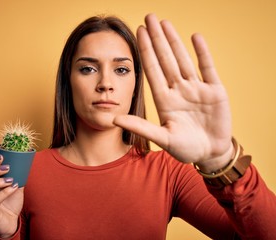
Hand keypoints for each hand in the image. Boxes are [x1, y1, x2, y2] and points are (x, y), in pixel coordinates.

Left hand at [114, 13, 232, 170]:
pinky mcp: (215, 90)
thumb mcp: (162, 138)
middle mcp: (178, 90)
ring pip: (183, 59)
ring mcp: (196, 88)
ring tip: (165, 22)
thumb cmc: (186, 148)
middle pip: (165, 59)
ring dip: (174, 41)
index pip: (152, 69)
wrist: (211, 154)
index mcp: (164, 100)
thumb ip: (141, 127)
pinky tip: (195, 37)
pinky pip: (207, 67)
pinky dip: (202, 53)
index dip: (145, 51)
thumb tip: (114, 118)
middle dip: (157, 39)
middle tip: (149, 17)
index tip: (138, 33)